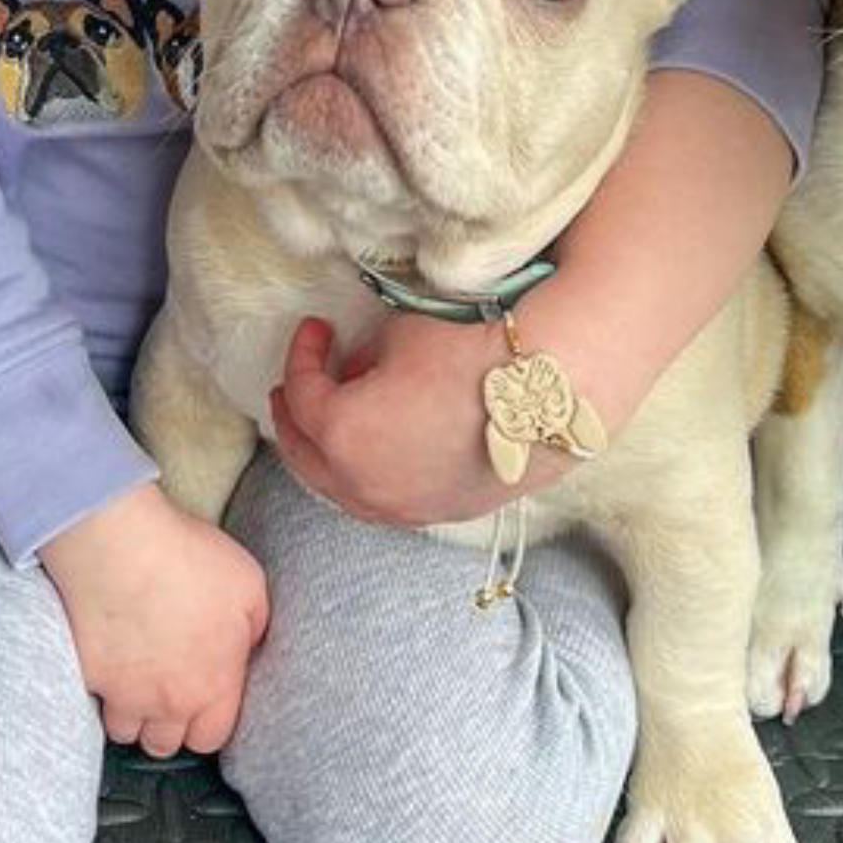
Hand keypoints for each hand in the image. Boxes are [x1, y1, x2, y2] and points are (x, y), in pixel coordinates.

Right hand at [40, 482, 267, 756]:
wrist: (119, 546)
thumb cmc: (186, 560)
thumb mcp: (250, 585)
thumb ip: (256, 626)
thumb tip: (250, 643)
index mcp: (213, 685)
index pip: (211, 738)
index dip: (207, 721)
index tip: (203, 699)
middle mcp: (167, 702)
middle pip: (163, 745)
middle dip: (167, 725)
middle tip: (167, 692)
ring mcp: (121, 693)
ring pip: (124, 730)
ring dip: (129, 712)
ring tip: (133, 681)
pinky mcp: (86, 674)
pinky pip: (91, 699)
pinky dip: (97, 688)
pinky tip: (103, 661)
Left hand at [270, 312, 526, 524]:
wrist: (548, 394)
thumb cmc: (470, 354)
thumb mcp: (398, 337)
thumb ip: (361, 357)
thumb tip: (353, 368)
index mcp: (343, 436)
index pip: (303, 395)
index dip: (303, 355)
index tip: (316, 328)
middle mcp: (363, 485)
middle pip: (305, 455)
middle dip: (294, 416)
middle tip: (295, 384)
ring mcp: (401, 509)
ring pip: (339, 487)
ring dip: (325, 451)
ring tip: (329, 417)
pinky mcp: (436, 514)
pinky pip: (379, 500)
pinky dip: (362, 473)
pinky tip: (374, 446)